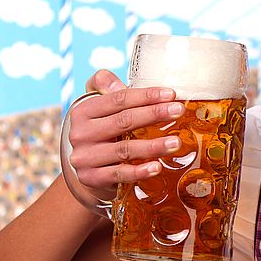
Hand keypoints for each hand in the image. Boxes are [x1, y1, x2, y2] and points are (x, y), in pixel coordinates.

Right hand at [66, 69, 183, 201]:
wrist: (87, 168)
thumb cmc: (101, 131)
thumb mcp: (98, 107)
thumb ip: (106, 88)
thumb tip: (119, 82)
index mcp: (83, 111)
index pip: (118, 99)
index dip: (146, 96)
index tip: (171, 94)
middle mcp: (81, 134)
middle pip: (123, 121)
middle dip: (154, 114)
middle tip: (179, 111)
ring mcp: (85, 158)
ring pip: (124, 150)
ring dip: (153, 146)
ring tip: (176, 142)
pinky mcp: (91, 178)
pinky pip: (119, 174)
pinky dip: (139, 171)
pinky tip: (157, 167)